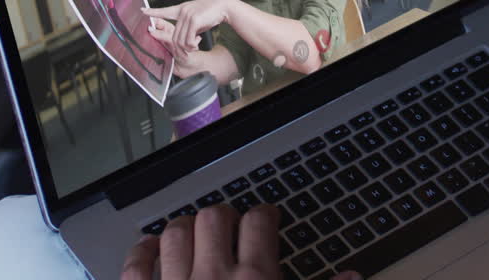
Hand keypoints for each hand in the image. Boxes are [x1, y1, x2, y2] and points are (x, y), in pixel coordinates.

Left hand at [120, 204, 361, 279]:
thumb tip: (353, 278)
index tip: (266, 217)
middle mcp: (213, 278)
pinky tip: (151, 251)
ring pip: (176, 233)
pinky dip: (142, 253)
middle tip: (231, 225)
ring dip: (185, 227)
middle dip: (225, 216)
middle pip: (215, 218)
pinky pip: (135, 266)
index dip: (265, 214)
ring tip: (194, 232)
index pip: (260, 222)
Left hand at [143, 0, 229, 61]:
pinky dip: (192, 44)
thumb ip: (189, 28)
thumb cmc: (212, 14)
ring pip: (180, 39)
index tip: (142, 11)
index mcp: (181, 9)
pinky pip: (188, 38)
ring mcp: (187, 14)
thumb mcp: (197, 20)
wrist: (224, 6)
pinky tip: (198, 43)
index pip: (164, 11)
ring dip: (187, 46)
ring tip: (196, 46)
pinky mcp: (193, 19)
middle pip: (174, 35)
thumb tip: (186, 43)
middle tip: (191, 49)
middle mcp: (182, 11)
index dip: (153, 12)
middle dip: (180, 46)